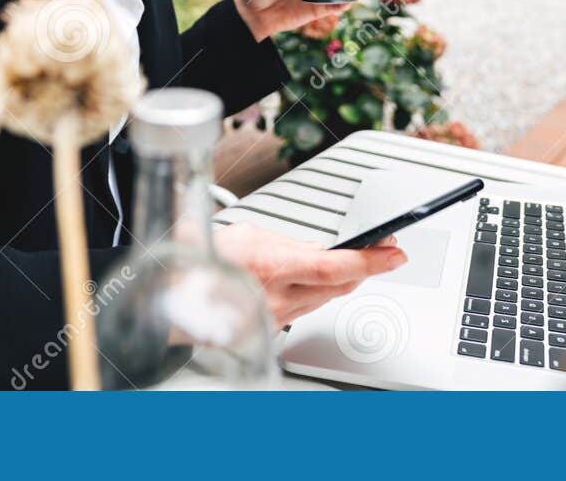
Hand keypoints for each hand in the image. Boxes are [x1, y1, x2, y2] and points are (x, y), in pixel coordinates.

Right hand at [213, 221, 406, 326]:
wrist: (172, 296)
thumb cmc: (200, 260)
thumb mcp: (247, 235)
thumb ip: (287, 244)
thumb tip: (317, 250)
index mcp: (271, 267)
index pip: (332, 267)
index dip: (368, 261)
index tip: (393, 253)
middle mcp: (277, 299)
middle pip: (337, 286)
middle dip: (365, 267)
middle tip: (385, 250)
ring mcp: (274, 319)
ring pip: (323, 299)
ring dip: (341, 280)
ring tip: (355, 259)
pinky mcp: (268, 331)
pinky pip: (303, 310)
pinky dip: (312, 294)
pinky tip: (313, 282)